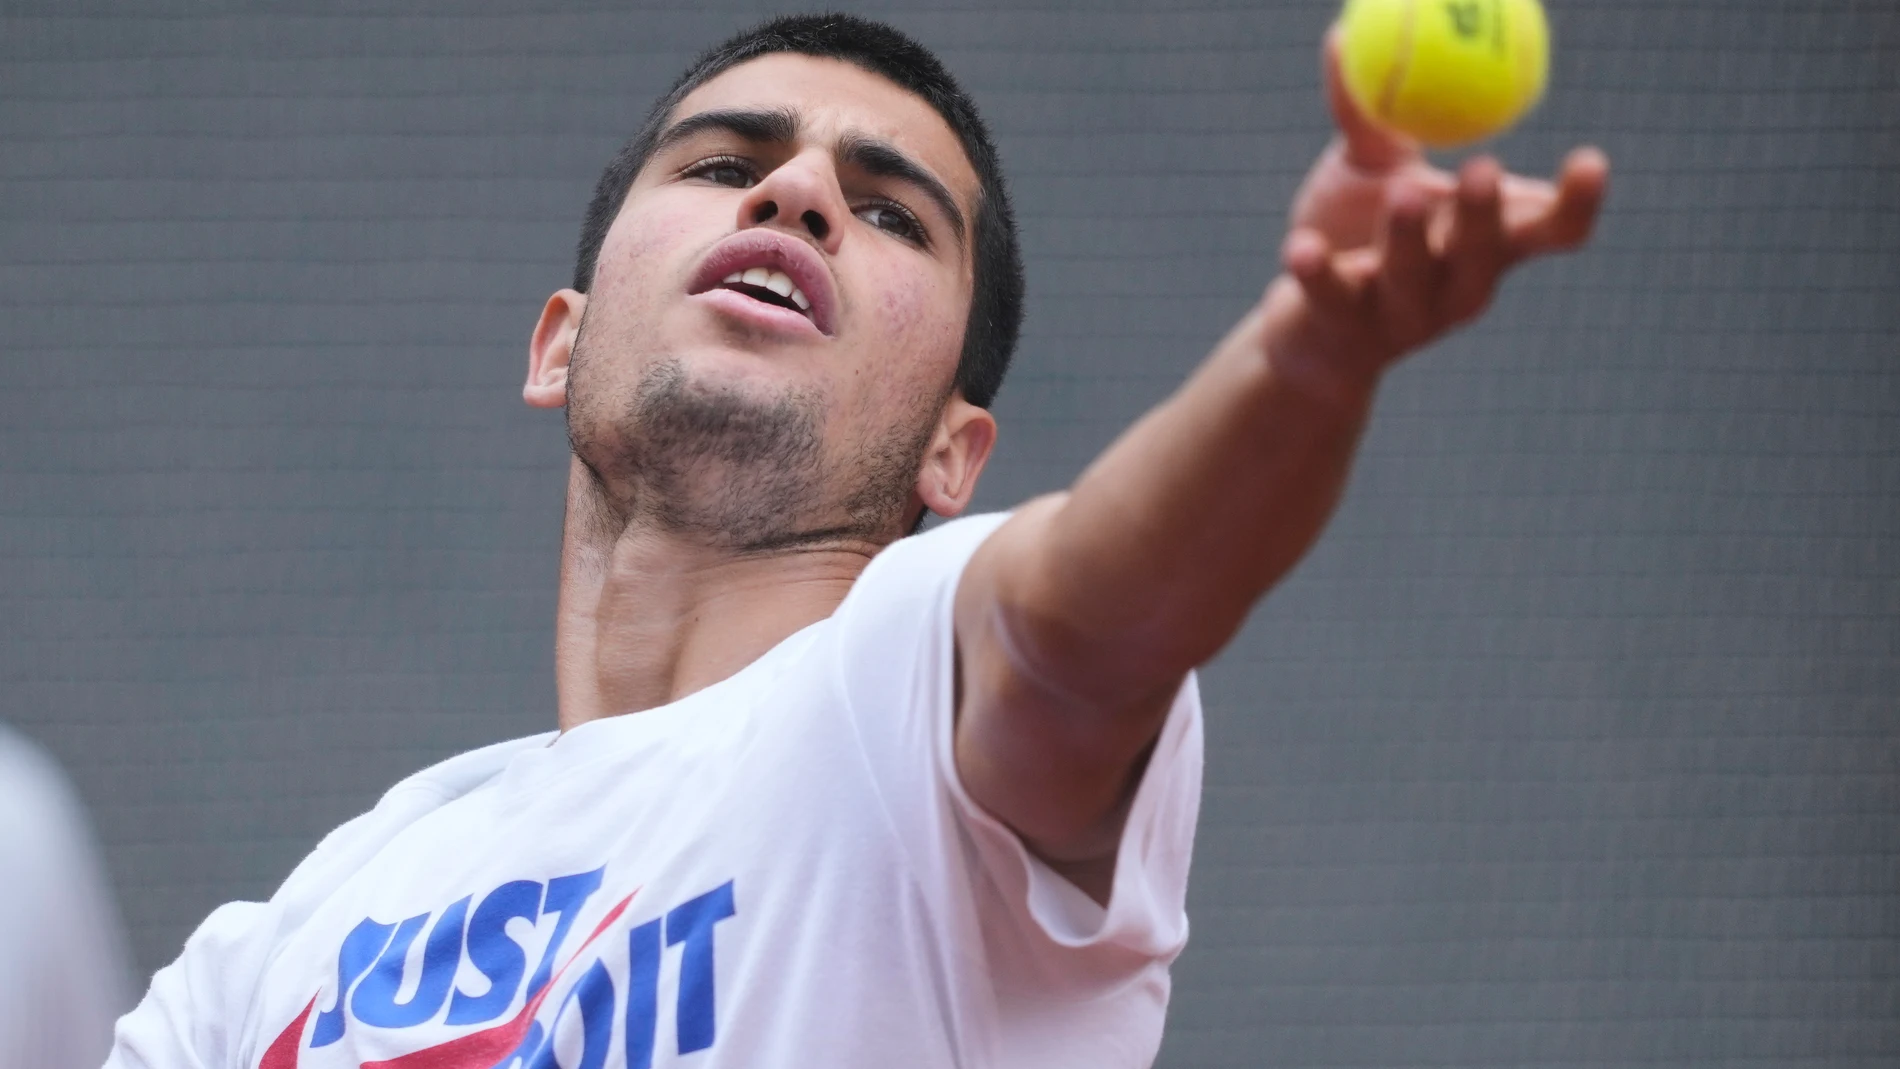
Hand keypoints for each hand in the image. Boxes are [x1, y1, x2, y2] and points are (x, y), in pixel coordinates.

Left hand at [1268, 30, 1608, 388]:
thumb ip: (1366, 111)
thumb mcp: (1367, 166)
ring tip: (1401, 190)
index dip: (1577, 206)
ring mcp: (1404, 318)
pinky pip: (1333, 300)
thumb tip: (1347, 32)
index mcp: (1488, 244)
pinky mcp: (1346, 334)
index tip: (1588, 160)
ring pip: (1412, 281)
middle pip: (1486, 258)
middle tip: (1482, 168)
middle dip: (1485, 216)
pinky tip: (1301, 248)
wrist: (1307, 329)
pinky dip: (1318, 272)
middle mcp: (1457, 288)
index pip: (1551, 233)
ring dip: (1406, 238)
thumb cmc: (1356, 232)